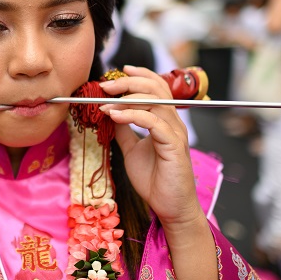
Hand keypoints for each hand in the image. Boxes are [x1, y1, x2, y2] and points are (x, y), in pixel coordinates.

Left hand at [99, 65, 200, 227]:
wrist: (170, 207)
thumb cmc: (154, 180)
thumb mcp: (132, 150)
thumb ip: (125, 131)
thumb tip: (112, 113)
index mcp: (166, 121)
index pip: (157, 87)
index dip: (140, 75)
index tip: (118, 72)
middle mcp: (174, 122)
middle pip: (155, 88)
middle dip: (128, 82)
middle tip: (105, 85)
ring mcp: (175, 132)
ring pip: (154, 101)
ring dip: (126, 98)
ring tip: (105, 103)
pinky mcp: (173, 145)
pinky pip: (152, 122)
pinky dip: (132, 115)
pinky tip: (115, 116)